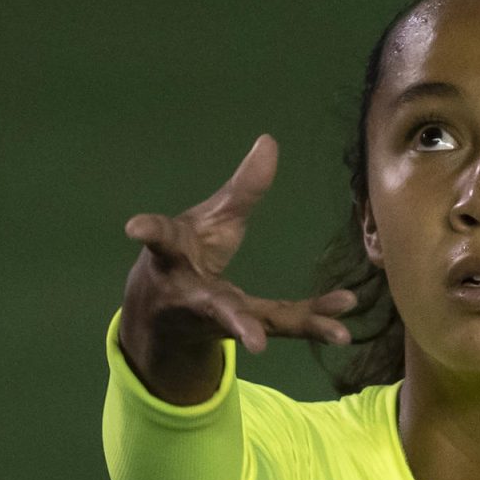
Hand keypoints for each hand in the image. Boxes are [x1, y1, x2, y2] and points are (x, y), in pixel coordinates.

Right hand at [119, 135, 356, 376]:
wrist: (159, 318)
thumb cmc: (186, 256)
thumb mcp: (209, 222)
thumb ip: (243, 189)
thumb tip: (270, 140)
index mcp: (172, 256)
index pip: (161, 239)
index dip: (149, 230)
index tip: (135, 229)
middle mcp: (189, 294)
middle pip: (213, 306)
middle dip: (234, 319)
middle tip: (255, 340)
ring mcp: (215, 319)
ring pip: (250, 326)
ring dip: (284, 330)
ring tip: (320, 336)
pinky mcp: (239, 330)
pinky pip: (279, 325)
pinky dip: (313, 322)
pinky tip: (344, 328)